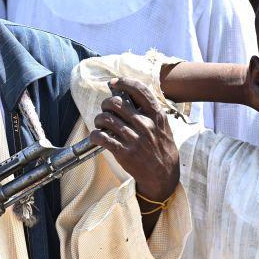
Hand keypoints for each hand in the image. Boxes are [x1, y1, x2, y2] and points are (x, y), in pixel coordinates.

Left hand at [91, 78, 179, 202]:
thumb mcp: (163, 126)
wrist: (164, 176)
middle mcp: (146, 125)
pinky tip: (97, 136)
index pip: (139, 90)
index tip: (114, 82)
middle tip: (106, 110)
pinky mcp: (124, 152)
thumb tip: (128, 93)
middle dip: (106, 104)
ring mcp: (134, 139)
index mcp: (156, 116)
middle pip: (116, 103)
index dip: (124, 82)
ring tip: (101, 124)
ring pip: (105, 119)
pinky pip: (101, 137)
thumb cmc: (161, 148)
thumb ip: (148, 111)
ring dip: (99, 120)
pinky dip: (95, 135)